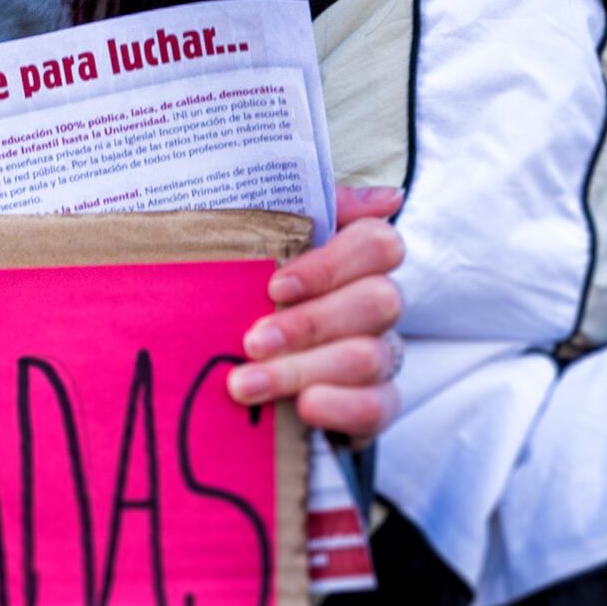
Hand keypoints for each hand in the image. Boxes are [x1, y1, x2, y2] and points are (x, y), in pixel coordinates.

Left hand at [230, 183, 407, 440]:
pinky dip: (341, 408)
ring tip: (244, 383)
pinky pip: (378, 406)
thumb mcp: (252, 240)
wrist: (220, 357)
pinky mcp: (372, 404)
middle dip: (311, 323)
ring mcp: (380, 355)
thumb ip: (302, 209)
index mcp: (352, 261)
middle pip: (381, 301)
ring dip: (303, 370)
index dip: (331, 265)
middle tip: (252, 341)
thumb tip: (387, 197)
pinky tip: (303, 408)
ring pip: (370, 357)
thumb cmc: (239, 289)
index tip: (274, 286)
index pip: (379, 244)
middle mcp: (375, 306)